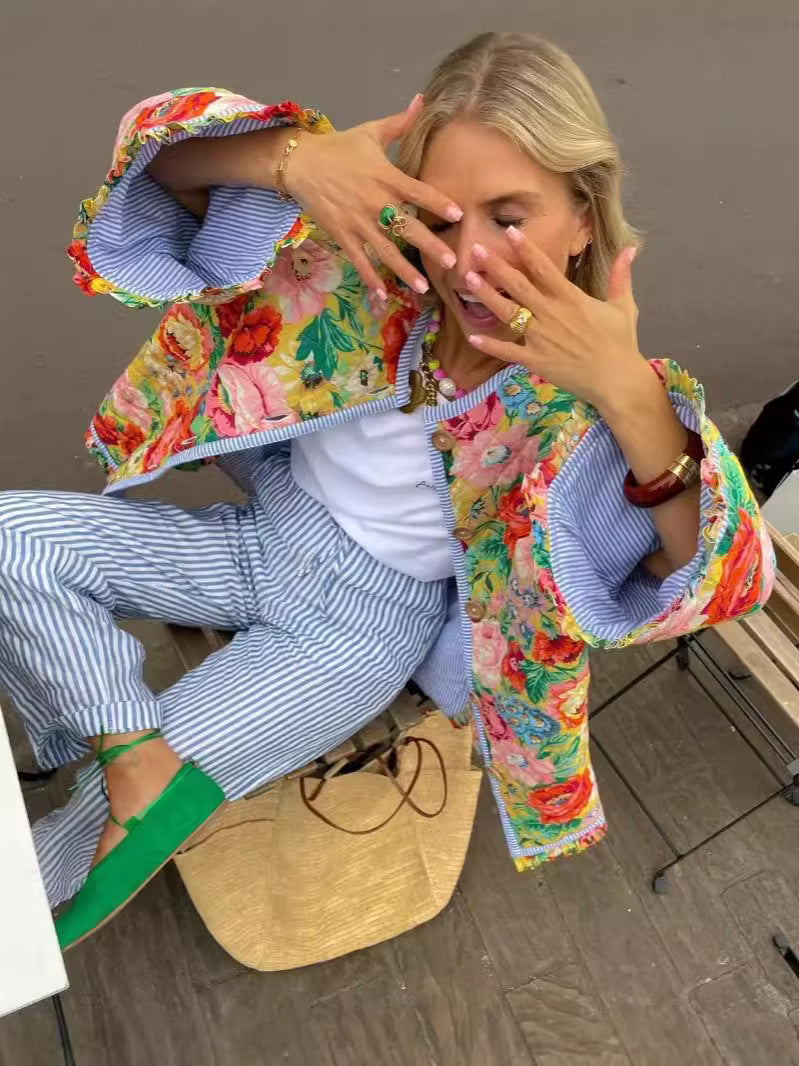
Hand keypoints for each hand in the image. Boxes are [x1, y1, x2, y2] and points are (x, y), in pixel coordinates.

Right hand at [285, 95, 462, 298]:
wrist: (300, 162)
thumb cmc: (339, 147)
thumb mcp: (370, 132)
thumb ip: (399, 122)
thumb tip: (422, 100)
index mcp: (386, 177)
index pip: (418, 192)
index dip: (438, 203)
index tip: (458, 215)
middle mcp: (375, 203)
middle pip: (407, 228)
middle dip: (430, 246)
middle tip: (452, 263)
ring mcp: (358, 222)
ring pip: (386, 250)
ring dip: (405, 270)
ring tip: (423, 288)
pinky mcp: (342, 235)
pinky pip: (359, 260)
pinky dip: (370, 278)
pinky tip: (382, 296)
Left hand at [466, 228, 650, 411]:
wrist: (617, 381)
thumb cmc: (621, 344)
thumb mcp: (624, 307)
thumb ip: (621, 276)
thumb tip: (630, 249)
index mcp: (571, 299)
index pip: (543, 268)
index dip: (525, 249)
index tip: (509, 232)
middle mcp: (552, 314)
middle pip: (519, 285)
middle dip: (496, 266)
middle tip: (476, 249)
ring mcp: (541, 338)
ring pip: (509, 312)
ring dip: (487, 295)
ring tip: (468, 278)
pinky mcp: (535, 360)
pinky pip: (509, 352)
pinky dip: (491, 346)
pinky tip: (473, 337)